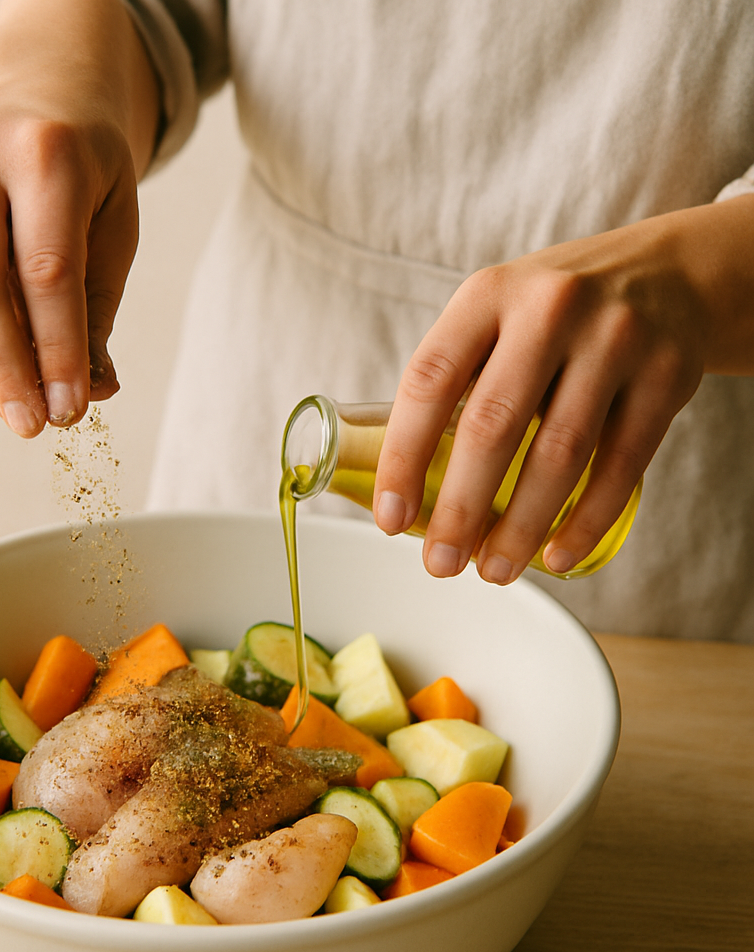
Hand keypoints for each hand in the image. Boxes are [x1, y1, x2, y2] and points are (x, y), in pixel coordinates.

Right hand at [0, 0, 158, 435]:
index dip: (59, 352)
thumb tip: (93, 391)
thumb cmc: (88, 165)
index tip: (72, 411)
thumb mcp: (114, 223)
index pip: (48, 274)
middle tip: (35, 427)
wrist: (36, 86)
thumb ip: (99, 305)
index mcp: (44, 155)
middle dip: (9, 370)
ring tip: (13, 412)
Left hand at [373, 195, 753, 582]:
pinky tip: (558, 554)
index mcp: (488, 295)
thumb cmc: (555, 312)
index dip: (402, 456)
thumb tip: (408, 482)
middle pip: (493, 426)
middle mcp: (550, 309)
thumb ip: (457, 376)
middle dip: (461, 508)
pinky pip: (622, 464)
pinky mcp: (668, 375)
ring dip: (522, 526)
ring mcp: (615, 339)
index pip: (429, 381)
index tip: (391, 517)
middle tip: (441, 563)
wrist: (671, 271)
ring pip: (559, 453)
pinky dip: (587, 520)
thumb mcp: (497, 311)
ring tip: (494, 570)